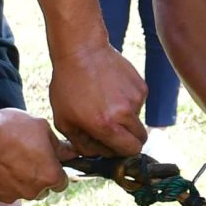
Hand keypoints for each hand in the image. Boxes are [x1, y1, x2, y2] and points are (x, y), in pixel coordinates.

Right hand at [0, 108, 70, 203]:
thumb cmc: (9, 129)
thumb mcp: (40, 127)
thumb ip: (58, 144)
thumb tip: (70, 152)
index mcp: (50, 176)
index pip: (61, 183)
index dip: (55, 171)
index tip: (48, 161)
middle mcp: (33, 191)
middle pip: (41, 189)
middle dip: (37, 177)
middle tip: (25, 156)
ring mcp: (10, 196)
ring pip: (20, 191)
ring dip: (17, 179)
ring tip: (5, 157)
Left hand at [49, 41, 147, 156]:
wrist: (82, 50)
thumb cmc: (68, 85)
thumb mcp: (64, 119)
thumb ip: (82, 143)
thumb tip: (98, 155)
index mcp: (105, 126)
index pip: (129, 151)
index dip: (121, 152)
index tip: (112, 146)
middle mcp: (125, 114)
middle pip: (141, 140)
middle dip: (129, 140)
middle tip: (114, 131)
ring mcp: (136, 99)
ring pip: (138, 120)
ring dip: (126, 118)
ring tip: (106, 103)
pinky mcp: (141, 86)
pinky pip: (139, 103)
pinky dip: (128, 102)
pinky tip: (111, 90)